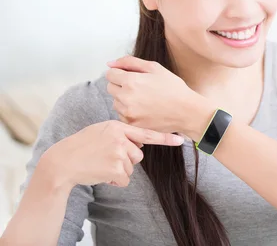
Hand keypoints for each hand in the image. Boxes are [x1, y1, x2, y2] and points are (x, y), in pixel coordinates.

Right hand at [41, 120, 183, 188]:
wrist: (64, 161)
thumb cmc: (84, 145)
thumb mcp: (102, 131)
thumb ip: (122, 133)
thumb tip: (140, 144)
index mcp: (118, 126)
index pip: (147, 133)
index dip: (165, 138)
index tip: (181, 141)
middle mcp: (120, 138)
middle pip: (139, 155)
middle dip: (127, 159)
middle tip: (107, 157)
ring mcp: (118, 152)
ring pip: (131, 167)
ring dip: (119, 170)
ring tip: (101, 164)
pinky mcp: (115, 168)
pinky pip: (125, 179)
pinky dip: (115, 180)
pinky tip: (101, 173)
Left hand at [105, 56, 214, 139]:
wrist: (186, 111)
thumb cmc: (173, 88)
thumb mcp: (155, 68)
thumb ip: (130, 62)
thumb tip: (110, 63)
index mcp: (131, 81)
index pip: (110, 74)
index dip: (120, 73)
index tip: (130, 76)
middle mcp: (126, 98)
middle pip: (110, 88)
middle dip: (121, 85)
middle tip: (139, 87)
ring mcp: (128, 113)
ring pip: (115, 102)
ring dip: (124, 99)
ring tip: (143, 99)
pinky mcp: (131, 124)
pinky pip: (122, 114)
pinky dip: (129, 111)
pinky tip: (144, 109)